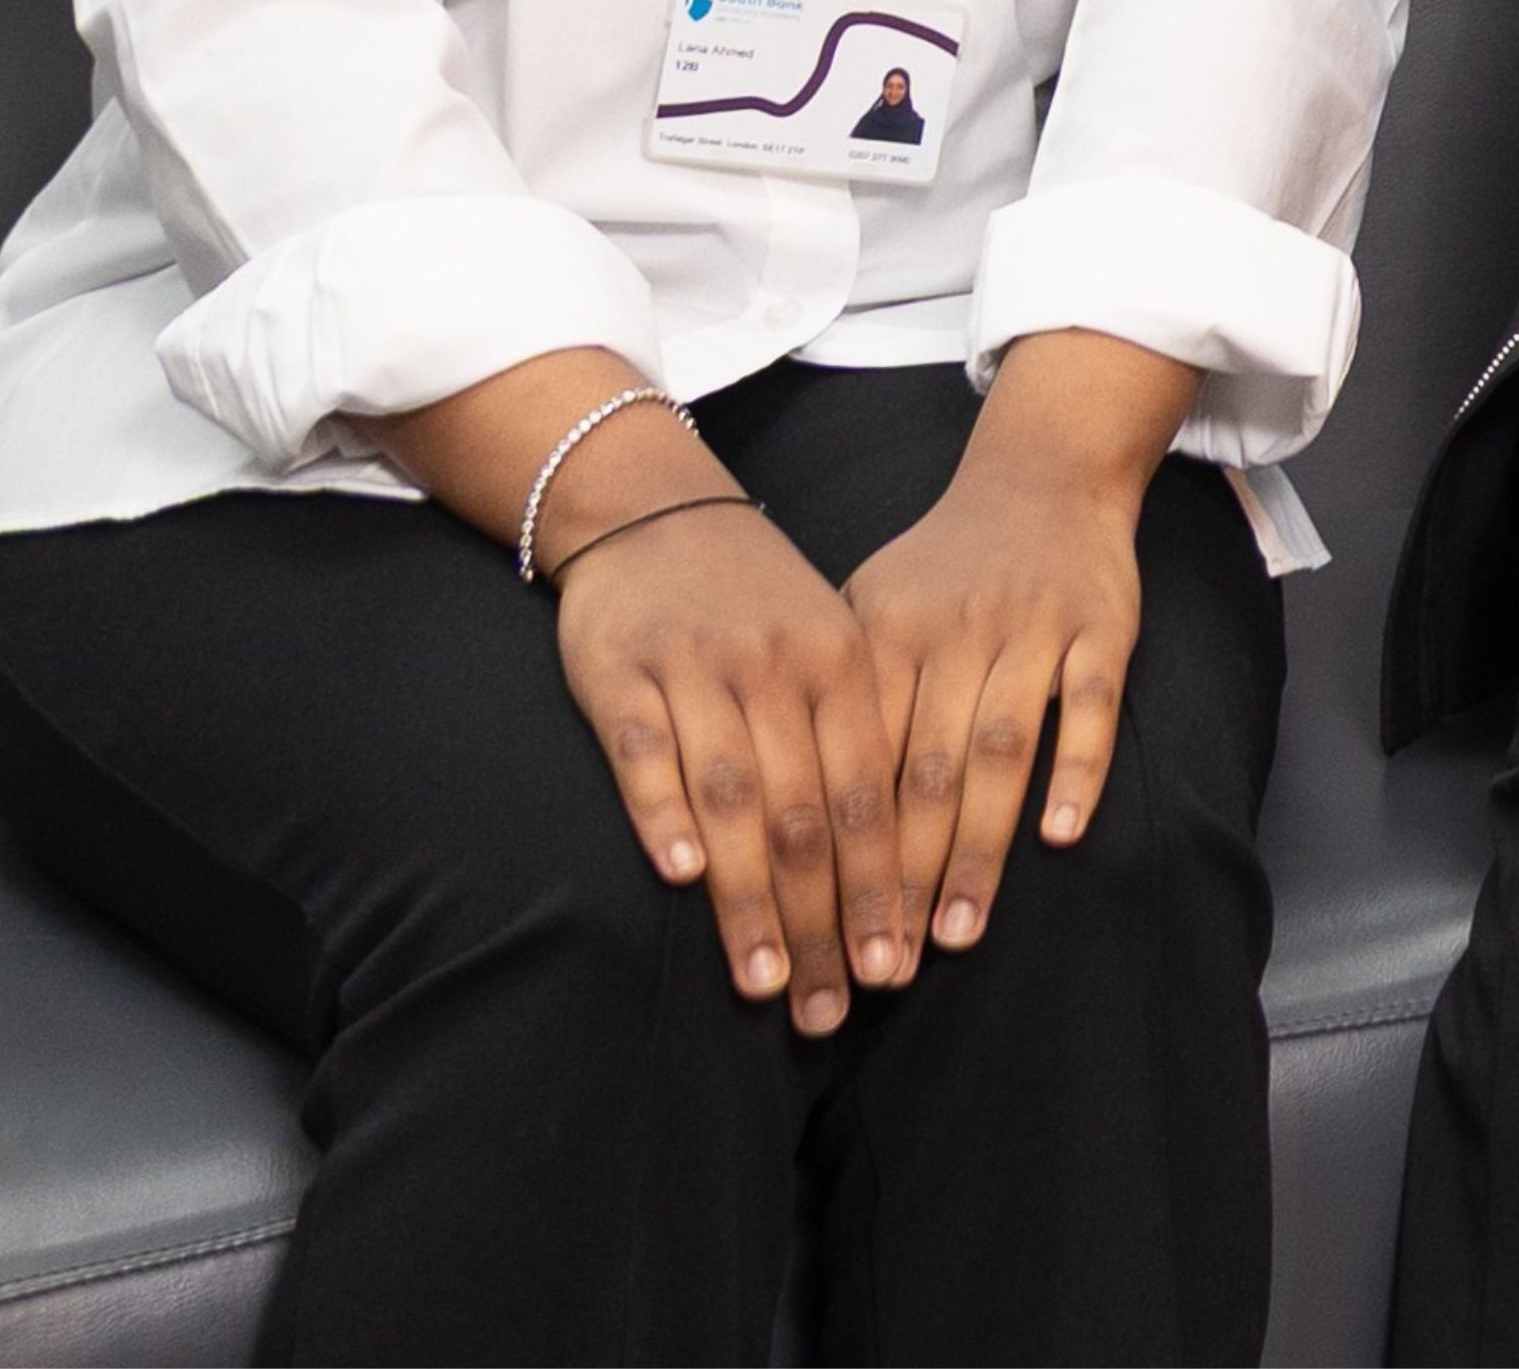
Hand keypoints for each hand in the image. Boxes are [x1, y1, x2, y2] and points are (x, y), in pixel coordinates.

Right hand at [552, 480, 905, 1032]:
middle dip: (826, 922)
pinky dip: (667, 814)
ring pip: (736, 800)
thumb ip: (855, 741)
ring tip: (767, 982)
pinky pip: (647, 753)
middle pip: (811, 816)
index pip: (874, 798)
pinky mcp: (621, 675)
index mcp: (846, 667)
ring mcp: (699, 673)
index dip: (885, 890)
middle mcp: (780, 672)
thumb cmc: (758, 603)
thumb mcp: (830, 648)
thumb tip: (896, 862)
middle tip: (838, 1007)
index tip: (897, 971)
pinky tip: (687, 877)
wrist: (655, 511)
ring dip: (754, 900)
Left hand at [842, 329, 1198, 962]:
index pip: (852, 765)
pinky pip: (1089, 708)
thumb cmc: (942, 563)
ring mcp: (1030, 631)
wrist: (1041, 476)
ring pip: (999, 752)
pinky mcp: (1100, 627)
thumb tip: (773, 799)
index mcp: (882, 636)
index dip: (835, 857)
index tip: (819, 938)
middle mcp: (952, 635)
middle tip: (884, 968)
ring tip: (959, 932)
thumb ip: (837, 694)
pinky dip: (1075, 771)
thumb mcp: (868, 608)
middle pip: (921, 774)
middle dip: (899, 879)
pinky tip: (1060, 837)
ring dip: (978, 849)